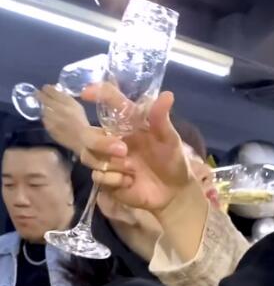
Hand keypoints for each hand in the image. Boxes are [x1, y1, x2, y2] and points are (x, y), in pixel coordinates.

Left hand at [38, 85, 89, 153]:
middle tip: (38, 94)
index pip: (52, 91)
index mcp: (68, 102)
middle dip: (40, 95)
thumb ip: (66, 99)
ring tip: (48, 109)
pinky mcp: (49, 128)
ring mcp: (52, 119)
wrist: (83, 140)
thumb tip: (55, 91)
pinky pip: (45, 120)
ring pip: (43, 110)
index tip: (45, 88)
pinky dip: (47, 118)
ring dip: (44, 108)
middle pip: (44, 99)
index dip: (47, 88)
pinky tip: (52, 120)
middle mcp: (58, 109)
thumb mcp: (77, 107)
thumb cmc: (82, 122)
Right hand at [80, 86, 196, 214]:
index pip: (109, 104)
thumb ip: (162, 119)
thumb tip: (167, 95)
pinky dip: (114, 180)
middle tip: (123, 150)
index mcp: (128, 124)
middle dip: (100, 142)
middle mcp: (113, 139)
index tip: (86, 92)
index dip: (97, 94)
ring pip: (87, 155)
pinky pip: (97, 177)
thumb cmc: (172, 161)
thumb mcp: (170, 140)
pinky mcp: (107, 180)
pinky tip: (130, 182)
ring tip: (132, 169)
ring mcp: (107, 160)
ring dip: (110, 163)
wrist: (174, 192)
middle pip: (87, 134)